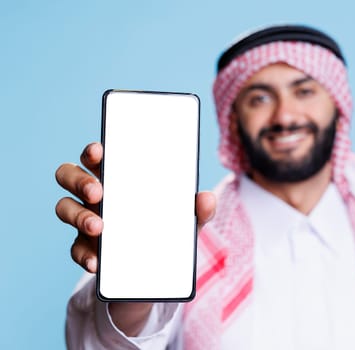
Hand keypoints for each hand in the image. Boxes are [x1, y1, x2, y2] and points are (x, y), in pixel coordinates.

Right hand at [55, 142, 215, 272]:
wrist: (156, 269)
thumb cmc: (167, 227)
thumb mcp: (186, 219)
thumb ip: (199, 209)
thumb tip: (207, 199)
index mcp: (118, 177)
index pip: (97, 156)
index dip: (93, 150)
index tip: (99, 150)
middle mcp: (96, 194)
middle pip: (70, 175)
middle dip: (80, 180)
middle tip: (98, 192)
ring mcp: (86, 219)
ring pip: (64, 208)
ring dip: (78, 216)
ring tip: (99, 228)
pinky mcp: (85, 248)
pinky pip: (75, 249)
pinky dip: (84, 255)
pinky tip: (97, 263)